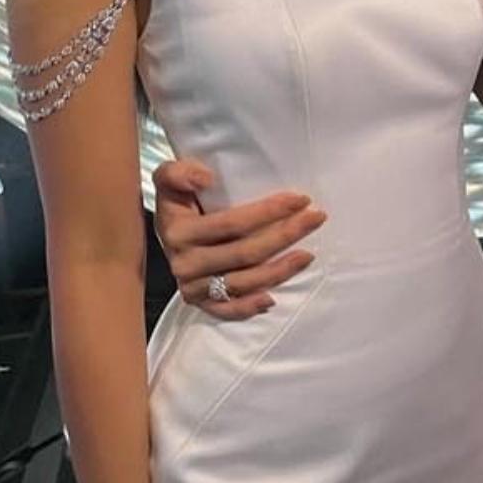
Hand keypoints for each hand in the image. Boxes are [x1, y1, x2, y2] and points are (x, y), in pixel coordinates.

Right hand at [152, 159, 325, 320]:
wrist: (165, 228)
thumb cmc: (178, 198)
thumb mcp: (169, 178)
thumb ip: (178, 173)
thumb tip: (205, 178)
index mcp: (178, 231)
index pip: (233, 223)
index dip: (269, 211)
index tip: (300, 199)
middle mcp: (184, 262)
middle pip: (245, 253)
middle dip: (286, 235)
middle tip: (316, 219)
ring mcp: (191, 286)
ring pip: (242, 283)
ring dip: (278, 271)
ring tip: (308, 255)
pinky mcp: (198, 302)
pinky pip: (225, 310)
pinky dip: (248, 307)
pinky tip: (272, 299)